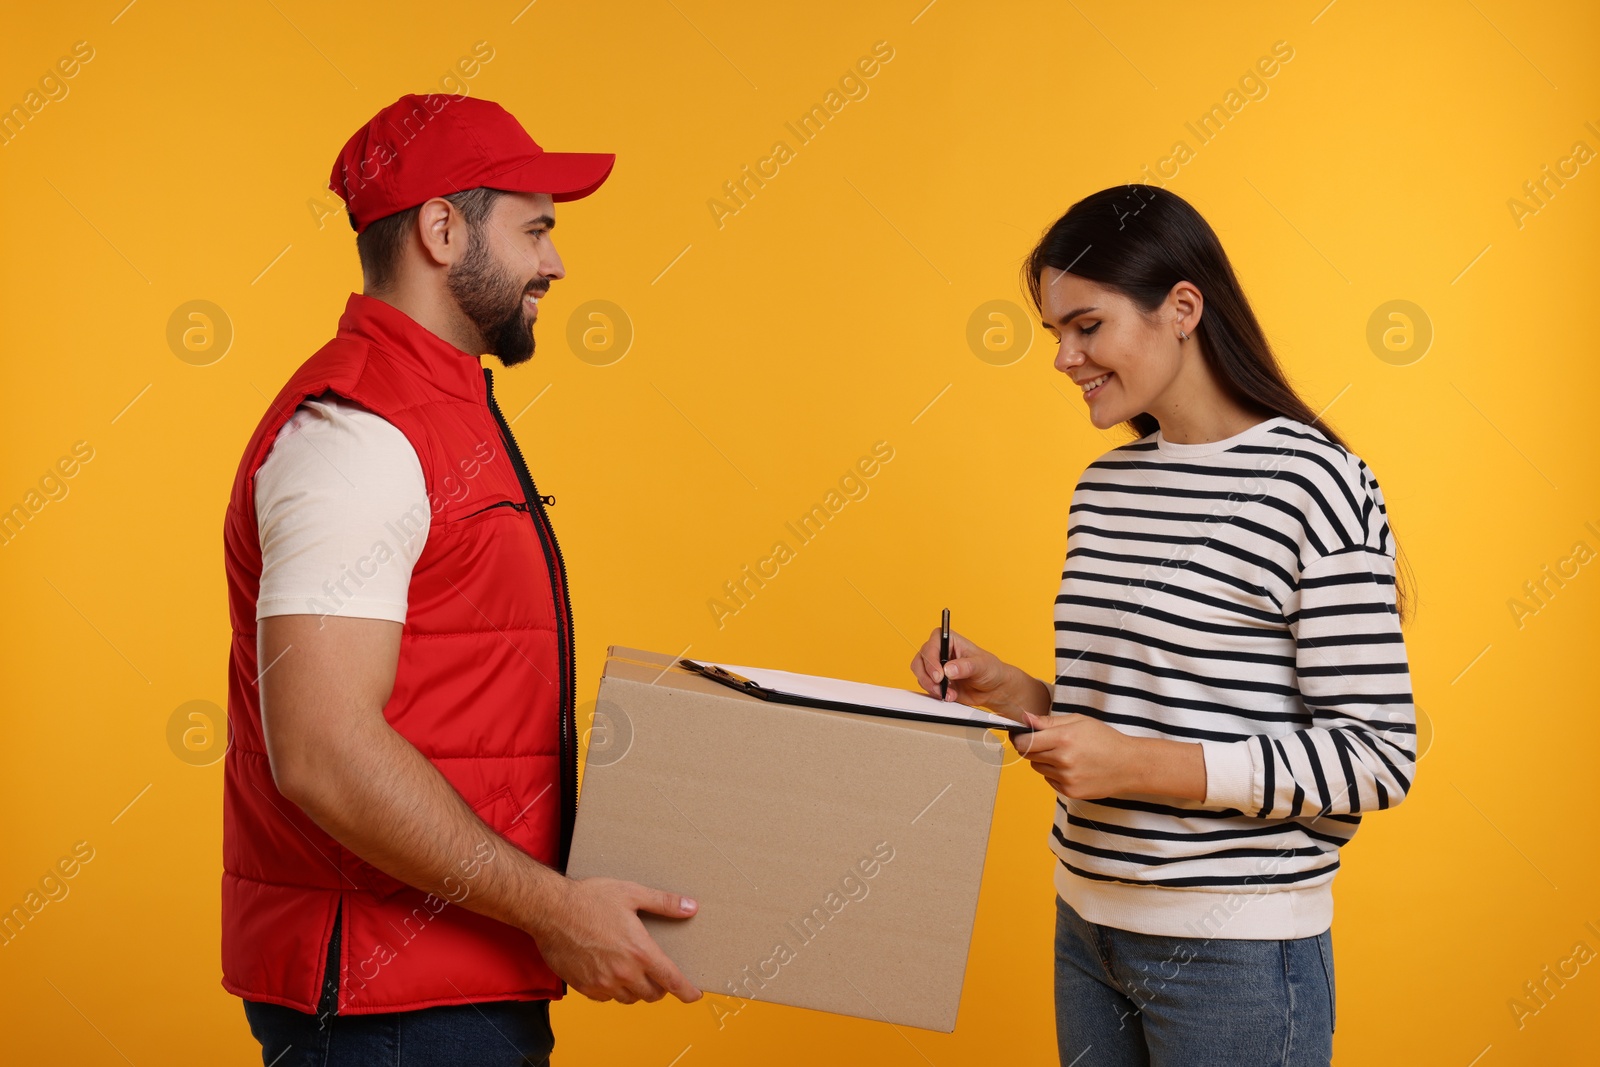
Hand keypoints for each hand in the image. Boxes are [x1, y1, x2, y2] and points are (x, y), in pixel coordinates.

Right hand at [533, 877, 701, 1003]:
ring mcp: (603, 983)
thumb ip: (664, 902)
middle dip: (660, 987)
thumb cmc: (590, 899)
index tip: (694, 995)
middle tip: (658, 974)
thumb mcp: (631, 893)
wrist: (550, 910)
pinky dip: (614, 991)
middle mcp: (623, 972)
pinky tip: (611, 974)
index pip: (671, 981)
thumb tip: (690, 906)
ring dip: (637, 990)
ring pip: (629, 998)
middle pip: (652, 994)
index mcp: (639, 951)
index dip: (687, 991)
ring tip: (635, 972)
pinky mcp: (584, 987)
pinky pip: (607, 998)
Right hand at [909, 628, 1022, 717]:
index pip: (932, 644)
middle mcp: (939, 651)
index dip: (931, 659)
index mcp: (950, 640)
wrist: (993, 689)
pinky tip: (949, 696)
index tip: (939, 675)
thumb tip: (948, 669)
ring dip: (931, 686)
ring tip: (948, 693)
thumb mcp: (982, 665)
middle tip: (939, 686)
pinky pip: (926, 686)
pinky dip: (935, 693)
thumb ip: (965, 666)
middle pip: (921, 659)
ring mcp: (936, 667)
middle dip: (927, 676)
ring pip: (920, 674)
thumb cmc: (990, 669)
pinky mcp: (936, 681)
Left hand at [1010, 710, 1142, 798]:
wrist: (1129, 765)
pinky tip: (1073, 767)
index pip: (1025, 742)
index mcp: (1063, 739)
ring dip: (1045, 761)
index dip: (1019, 738)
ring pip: (1039, 768)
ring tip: (1065, 754)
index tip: (1019, 735)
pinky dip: (1055, 774)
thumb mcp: (1079, 721)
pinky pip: (1050, 781)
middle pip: (1029, 756)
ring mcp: (1066, 779)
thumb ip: (1048, 722)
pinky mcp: (1070, 792)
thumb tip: (1025, 718)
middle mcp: (1063, 760)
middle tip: (1048, 743)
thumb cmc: (1105, 739)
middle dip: (1033, 748)